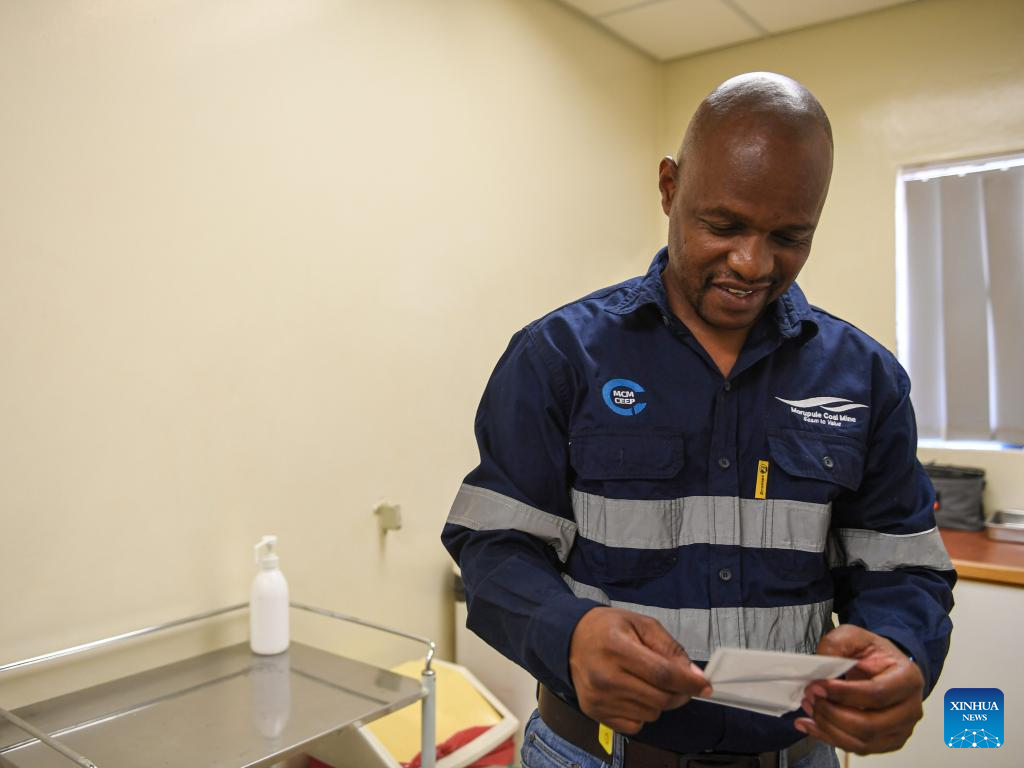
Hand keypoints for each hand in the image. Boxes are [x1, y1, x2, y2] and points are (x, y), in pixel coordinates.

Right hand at [568, 606, 710, 733]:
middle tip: (680, 682)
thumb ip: (669, 647)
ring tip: (647, 682)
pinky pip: (636, 725)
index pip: (662, 674)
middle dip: (679, 693)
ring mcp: (599, 699)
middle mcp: (605, 677)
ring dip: (659, 701)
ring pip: (651, 713)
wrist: (570, 639)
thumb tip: (694, 675)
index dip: (689, 682)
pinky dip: (642, 712)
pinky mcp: (595, 713)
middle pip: (660, 698)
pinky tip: (633, 694)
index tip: (705, 685)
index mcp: (616, 648)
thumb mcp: (641, 624)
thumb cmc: (608, 628)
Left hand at [796, 624, 924, 754]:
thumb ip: (836, 645)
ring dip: (828, 727)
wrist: (884, 667)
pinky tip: (810, 725)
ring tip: (809, 707)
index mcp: (907, 679)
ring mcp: (901, 730)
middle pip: (870, 725)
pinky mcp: (887, 742)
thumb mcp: (854, 636)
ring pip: (862, 742)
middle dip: (833, 713)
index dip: (843, 694)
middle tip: (810, 697)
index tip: (817, 687)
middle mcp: (910, 709)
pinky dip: (829, 738)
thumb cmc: (873, 653)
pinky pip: (857, 749)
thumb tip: (820, 666)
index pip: (876, 694)